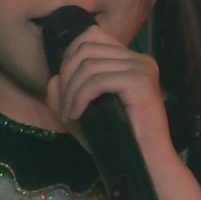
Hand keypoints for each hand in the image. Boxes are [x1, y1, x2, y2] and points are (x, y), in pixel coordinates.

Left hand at [45, 26, 174, 162]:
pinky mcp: (140, 81)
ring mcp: (141, 67)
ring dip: (70, 91)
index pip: (93, 35)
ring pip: (89, 65)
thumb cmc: (119, 142)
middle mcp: (139, 58)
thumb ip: (65, 97)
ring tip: (69, 114)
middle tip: (64, 105)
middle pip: (87, 48)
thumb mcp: (84, 116)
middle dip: (67, 75)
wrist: (147, 164)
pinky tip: (76, 115)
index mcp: (131, 60)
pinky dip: (79, 97)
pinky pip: (97, 81)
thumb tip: (53, 79)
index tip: (65, 85)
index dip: (70, 55)